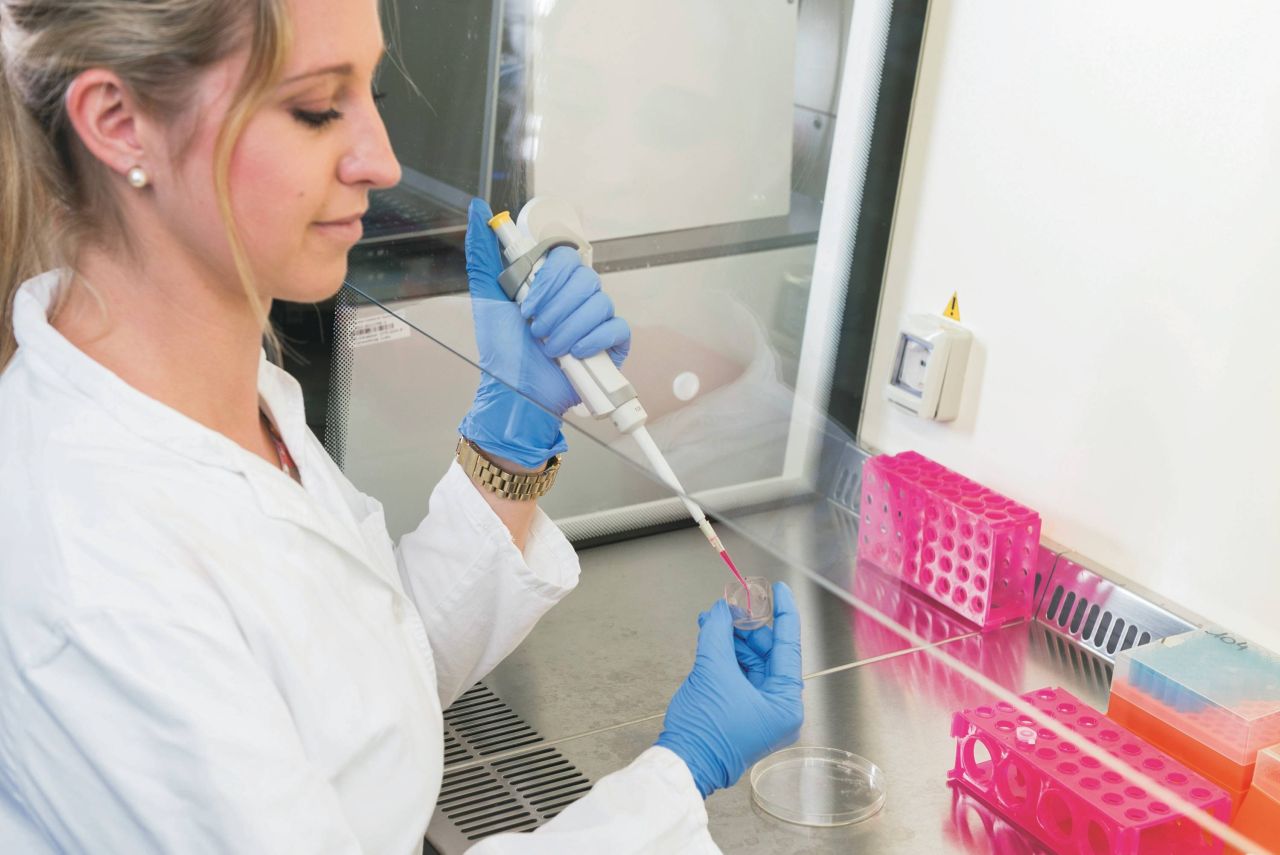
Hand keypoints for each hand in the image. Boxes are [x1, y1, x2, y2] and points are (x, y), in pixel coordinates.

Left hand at [458, 199, 630, 468]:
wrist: (515, 392)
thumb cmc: (502, 351)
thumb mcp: (487, 299)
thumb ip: (484, 254)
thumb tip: (477, 208)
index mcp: (552, 283)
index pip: (565, 257)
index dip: (548, 279)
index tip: (526, 301)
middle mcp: (576, 298)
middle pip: (585, 279)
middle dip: (555, 307)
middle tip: (535, 328)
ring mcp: (596, 320)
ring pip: (600, 303)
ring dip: (569, 328)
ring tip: (549, 347)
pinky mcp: (612, 345)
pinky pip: (616, 328)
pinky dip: (594, 340)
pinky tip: (575, 353)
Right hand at [655, 582, 803, 797]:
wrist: (682, 763)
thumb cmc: (705, 729)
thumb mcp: (713, 670)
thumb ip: (719, 632)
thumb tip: (722, 609)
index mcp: (785, 703)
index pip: (788, 647)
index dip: (783, 613)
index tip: (777, 590)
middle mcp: (779, 708)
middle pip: (767, 653)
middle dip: (745, 628)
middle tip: (726, 607)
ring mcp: (761, 711)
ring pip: (751, 662)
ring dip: (731, 640)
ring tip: (710, 622)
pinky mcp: (743, 712)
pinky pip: (740, 675)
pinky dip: (726, 656)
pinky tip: (711, 639)